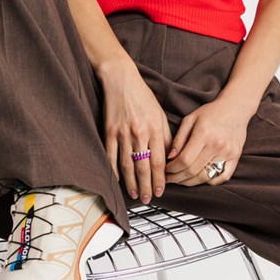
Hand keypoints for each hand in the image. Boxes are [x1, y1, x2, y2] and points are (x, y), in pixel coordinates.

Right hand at [101, 62, 172, 203]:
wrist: (121, 81)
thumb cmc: (143, 97)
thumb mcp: (160, 114)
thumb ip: (166, 137)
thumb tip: (170, 158)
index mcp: (155, 129)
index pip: (159, 160)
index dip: (160, 178)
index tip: (161, 191)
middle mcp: (140, 133)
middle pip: (144, 166)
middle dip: (146, 186)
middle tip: (148, 199)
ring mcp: (123, 133)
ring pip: (128, 164)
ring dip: (131, 182)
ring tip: (134, 194)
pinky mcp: (109, 132)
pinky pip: (111, 156)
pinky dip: (114, 170)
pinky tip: (117, 181)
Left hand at [164, 98, 249, 186]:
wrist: (235, 108)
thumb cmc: (210, 113)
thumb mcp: (190, 119)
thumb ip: (179, 138)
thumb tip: (169, 157)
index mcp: (204, 134)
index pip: (184, 160)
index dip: (172, 169)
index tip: (165, 170)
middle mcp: (217, 145)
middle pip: (193, 170)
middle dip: (177, 178)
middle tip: (169, 178)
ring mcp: (228, 153)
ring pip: (205, 177)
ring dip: (189, 182)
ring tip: (180, 180)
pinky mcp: (235, 158)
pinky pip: (220, 178)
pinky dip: (208, 181)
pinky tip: (198, 178)